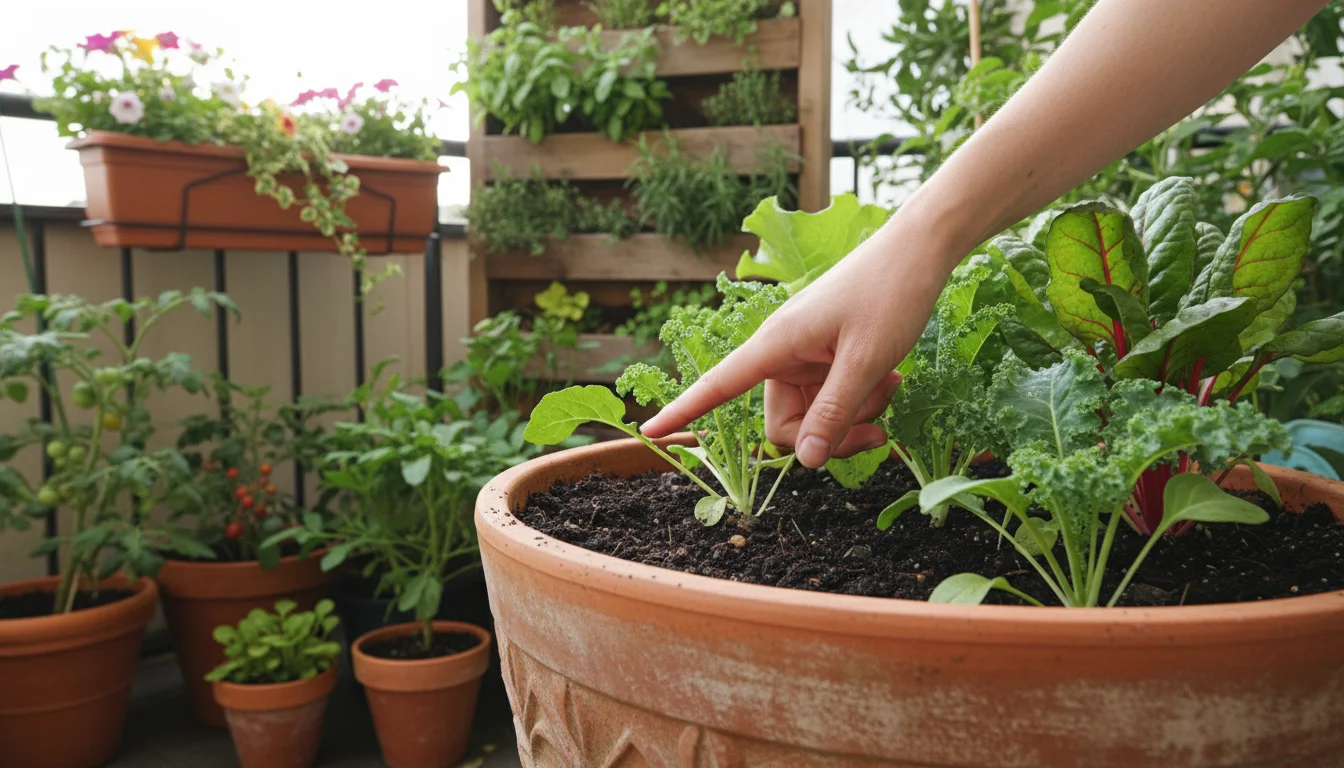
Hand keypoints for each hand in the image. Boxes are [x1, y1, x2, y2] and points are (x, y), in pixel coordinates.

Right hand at [640, 219, 953, 467]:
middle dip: (830, 434)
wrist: (920, 249)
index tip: (651, 432)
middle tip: (877, 430)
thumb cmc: (890, 293)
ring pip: (816, 415)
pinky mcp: (826, 356)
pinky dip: (862, 398)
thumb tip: (807, 463)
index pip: (718, 385)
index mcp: (776, 344)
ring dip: (854, 415)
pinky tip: (891, 378)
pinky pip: (832, 398)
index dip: (685, 411)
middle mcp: (783, 351)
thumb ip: (835, 412)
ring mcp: (806, 355)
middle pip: (786, 424)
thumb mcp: (868, 361)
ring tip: (890, 386)